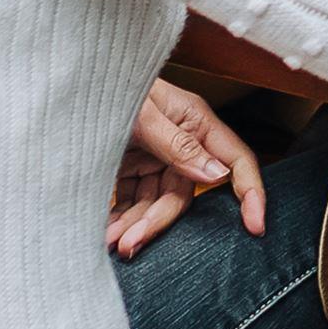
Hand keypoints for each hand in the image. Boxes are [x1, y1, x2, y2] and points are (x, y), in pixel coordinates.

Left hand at [112, 81, 263, 258]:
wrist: (72, 84)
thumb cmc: (111, 84)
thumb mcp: (143, 114)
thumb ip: (179, 145)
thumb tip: (217, 175)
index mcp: (196, 122)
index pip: (235, 161)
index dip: (250, 194)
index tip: (255, 227)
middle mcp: (180, 143)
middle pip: (183, 194)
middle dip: (157, 221)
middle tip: (129, 244)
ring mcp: (155, 157)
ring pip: (155, 202)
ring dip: (134, 225)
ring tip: (110, 241)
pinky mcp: (131, 167)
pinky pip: (133, 200)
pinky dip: (121, 218)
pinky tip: (105, 231)